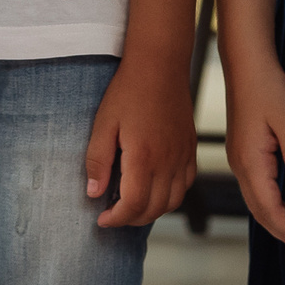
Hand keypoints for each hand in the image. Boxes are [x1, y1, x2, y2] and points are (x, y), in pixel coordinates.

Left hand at [85, 55, 195, 227]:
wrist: (159, 64)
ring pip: (173, 201)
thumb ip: (97, 161)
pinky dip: (171, 195)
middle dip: (131, 219)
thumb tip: (94, 193)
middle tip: (113, 214)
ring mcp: (182, 155)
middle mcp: (168, 161)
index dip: (116, 219)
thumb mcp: (103, 123)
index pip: (133, 205)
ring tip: (132, 204)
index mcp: (143, 157)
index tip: (102, 219)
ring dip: (152, 211)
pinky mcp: (190, 148)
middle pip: (154, 209)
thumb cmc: (128, 91)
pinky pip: (186, 184)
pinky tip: (155, 187)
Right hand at [223, 55, 284, 256]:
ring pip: (257, 203)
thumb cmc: (267, 88)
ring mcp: (240, 160)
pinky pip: (257, 190)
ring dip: (279, 221)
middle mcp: (241, 166)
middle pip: (261, 212)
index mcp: (250, 162)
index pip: (270, 208)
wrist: (246, 64)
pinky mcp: (244, 153)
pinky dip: (273, 206)